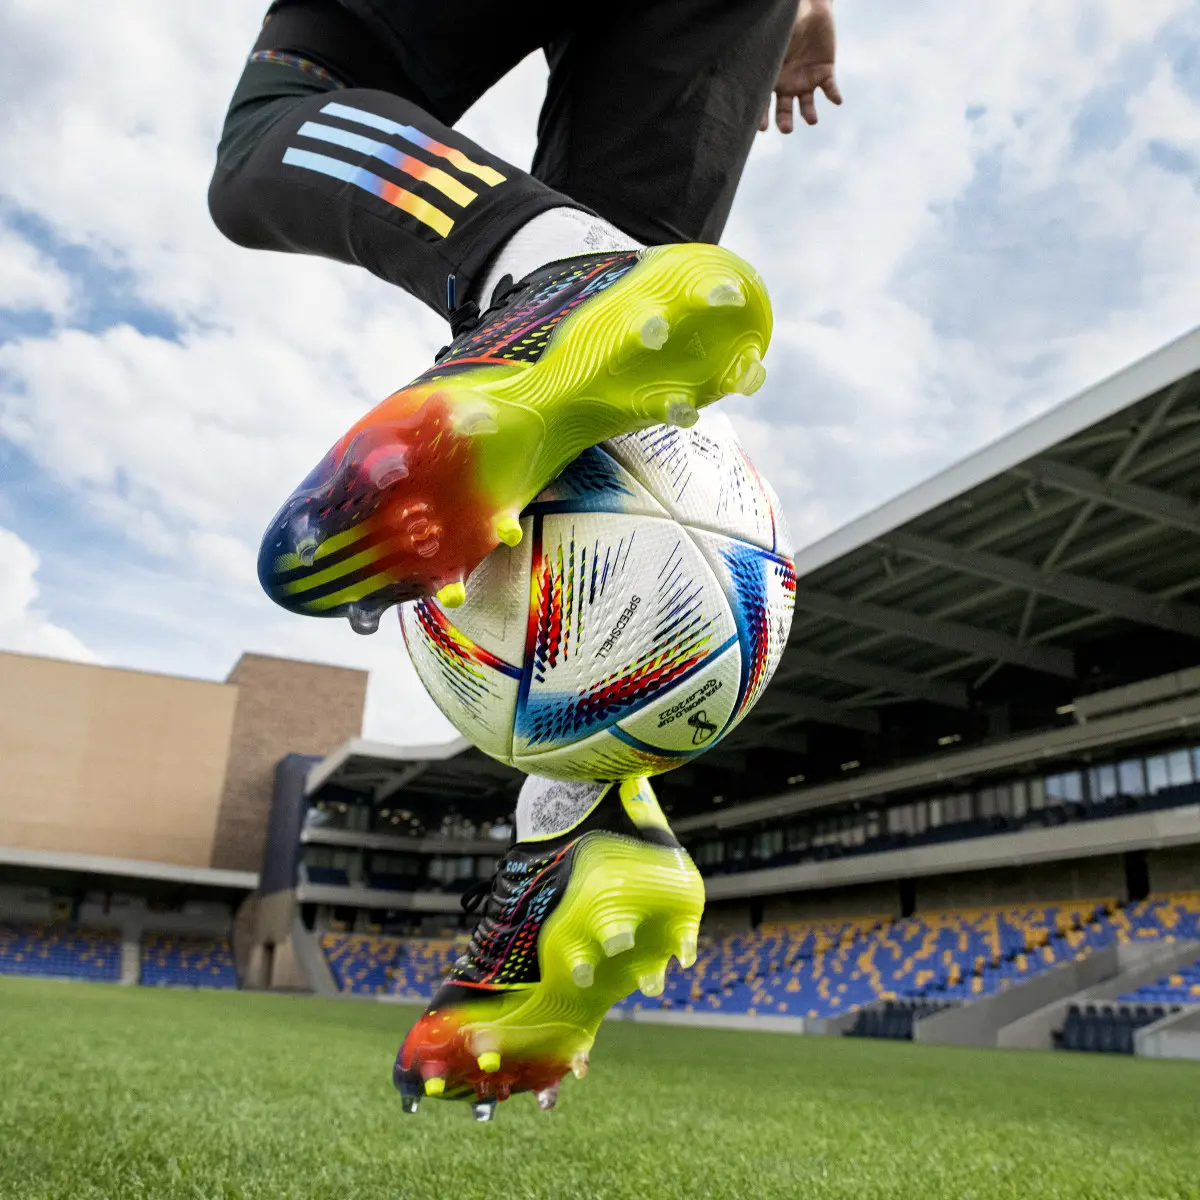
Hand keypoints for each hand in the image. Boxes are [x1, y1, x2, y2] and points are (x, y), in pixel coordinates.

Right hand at [760, 0, 841, 132]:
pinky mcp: (825, 73)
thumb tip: (753, 64)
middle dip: (785, 121)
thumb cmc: (787, 23)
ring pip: (807, 105)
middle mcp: (788, 86)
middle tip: (786, 129)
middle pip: (785, 110)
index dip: (762, 116)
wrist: (810, 10)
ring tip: (812, 120)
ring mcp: (806, 81)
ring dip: (809, 114)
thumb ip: (767, 53)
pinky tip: (837, 101)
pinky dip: (834, 95)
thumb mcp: (774, 38)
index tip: (762, 128)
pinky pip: (830, 88)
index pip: (764, 103)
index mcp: (772, 79)